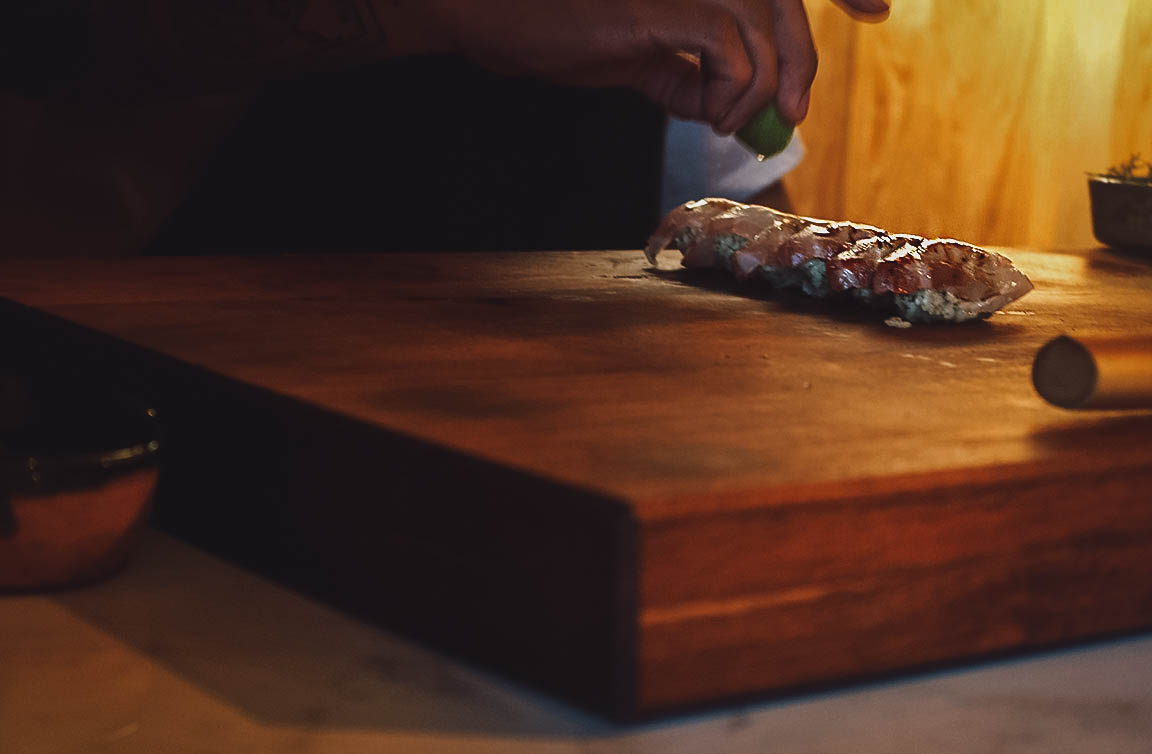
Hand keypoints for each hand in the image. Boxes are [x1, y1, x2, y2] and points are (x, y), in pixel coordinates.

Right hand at [427, 0, 889, 131]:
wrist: (494, 18)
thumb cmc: (554, 32)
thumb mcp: (632, 57)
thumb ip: (678, 72)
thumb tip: (716, 103)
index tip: (879, 10)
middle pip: (783, 2)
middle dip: (802, 61)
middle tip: (790, 118)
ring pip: (763, 32)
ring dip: (759, 90)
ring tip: (725, 121)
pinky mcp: (663, 5)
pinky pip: (729, 50)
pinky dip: (733, 91)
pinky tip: (707, 114)